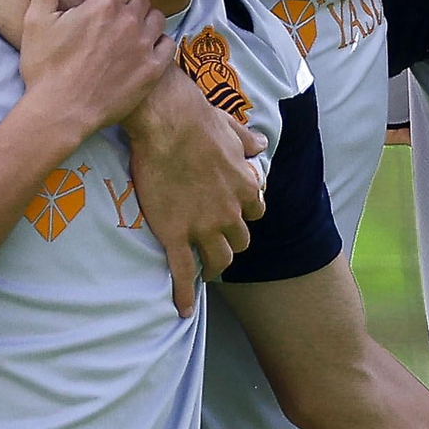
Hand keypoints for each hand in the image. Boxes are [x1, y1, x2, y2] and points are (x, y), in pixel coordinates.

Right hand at [20, 0, 172, 138]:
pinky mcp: (153, 70)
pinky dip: (159, 44)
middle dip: (131, 1)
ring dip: (146, 21)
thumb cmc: (45, 66)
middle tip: (117, 16)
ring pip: (158, 19)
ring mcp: (144, 47)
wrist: (61, 111)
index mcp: (104, 5)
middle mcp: (129, 22)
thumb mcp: (37, 18)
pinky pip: (168, 45)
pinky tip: (145, 50)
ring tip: (131, 32)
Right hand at [127, 64, 266, 313]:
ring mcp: (203, 227)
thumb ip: (247, 141)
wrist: (168, 122)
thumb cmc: (197, 119)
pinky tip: (183, 310)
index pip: (255, 210)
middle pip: (240, 240)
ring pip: (219, 260)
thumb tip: (260, 143)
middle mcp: (230, 212)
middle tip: (216, 241)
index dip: (244, 213)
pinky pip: (184, 272)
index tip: (234, 214)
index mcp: (245, 186)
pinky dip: (184, 294)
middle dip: (231, 241)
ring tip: (206, 270)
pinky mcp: (176, 235)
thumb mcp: (231, 128)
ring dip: (215, 265)